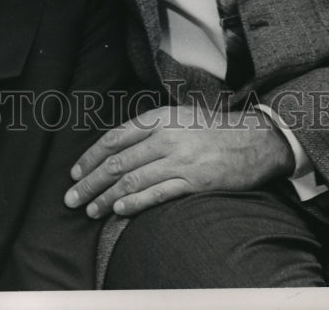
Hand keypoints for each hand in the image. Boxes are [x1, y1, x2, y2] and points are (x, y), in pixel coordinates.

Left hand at [64, 104, 293, 217]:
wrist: (256, 139)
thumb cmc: (213, 130)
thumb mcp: (179, 117)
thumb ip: (151, 129)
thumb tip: (118, 148)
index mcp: (160, 118)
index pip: (115, 138)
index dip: (92, 156)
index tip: (75, 172)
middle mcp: (166, 136)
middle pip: (118, 161)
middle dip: (91, 182)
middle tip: (72, 198)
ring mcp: (181, 159)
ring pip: (133, 179)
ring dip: (107, 197)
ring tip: (91, 210)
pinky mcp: (195, 181)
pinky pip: (158, 193)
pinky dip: (135, 203)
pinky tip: (119, 211)